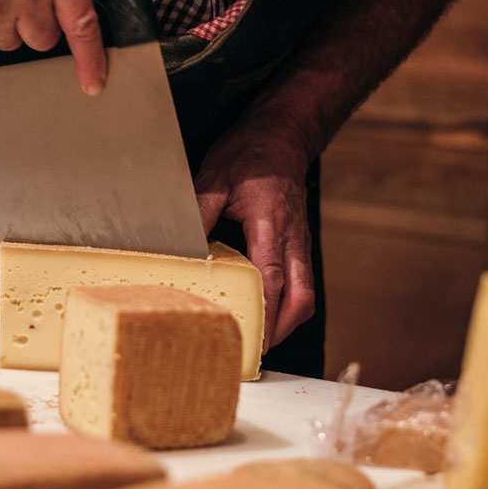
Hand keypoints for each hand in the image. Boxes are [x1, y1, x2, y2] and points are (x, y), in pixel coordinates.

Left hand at [194, 119, 315, 350]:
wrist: (282, 136)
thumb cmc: (250, 154)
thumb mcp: (215, 176)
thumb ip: (198, 212)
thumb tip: (181, 246)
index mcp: (271, 224)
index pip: (272, 279)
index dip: (265, 315)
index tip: (255, 341)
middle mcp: (292, 238)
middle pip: (300, 298)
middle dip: (281, 331)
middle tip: (257, 352)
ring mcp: (299, 242)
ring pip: (305, 294)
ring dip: (287, 321)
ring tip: (262, 340)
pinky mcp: (298, 244)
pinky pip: (301, 282)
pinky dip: (288, 304)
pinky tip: (268, 313)